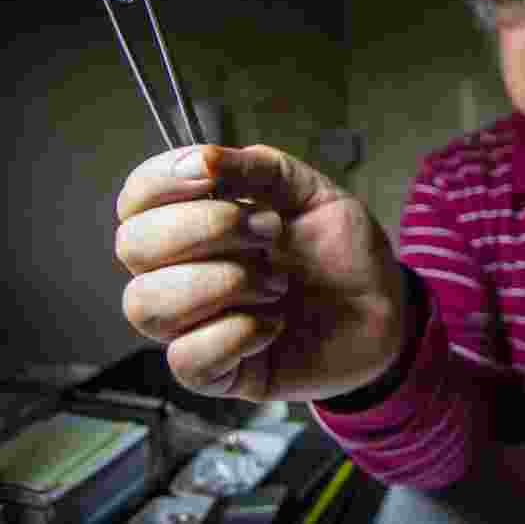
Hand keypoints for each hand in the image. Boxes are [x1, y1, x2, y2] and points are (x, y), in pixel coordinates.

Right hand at [115, 144, 407, 402]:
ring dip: (221, 283)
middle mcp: (182, 272)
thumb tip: (202, 158)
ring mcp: (194, 324)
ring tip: (278, 284)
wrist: (387, 309)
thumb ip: (259, 168)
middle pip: (132, 246)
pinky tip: (274, 324)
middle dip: (206, 229)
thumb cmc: (341, 251)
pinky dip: (235, 334)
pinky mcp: (217, 372)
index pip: (136, 199)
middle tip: (270, 232)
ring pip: (145, 303)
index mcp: (196, 221)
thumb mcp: (311, 192)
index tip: (210, 174)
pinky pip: (186, 358)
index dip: (160, 182)